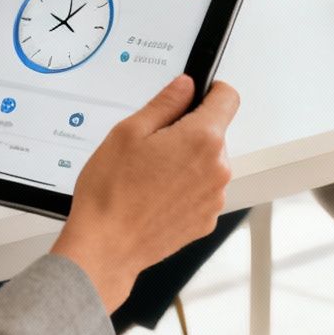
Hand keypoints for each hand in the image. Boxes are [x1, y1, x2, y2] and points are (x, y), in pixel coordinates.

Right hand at [51, 75, 239, 310]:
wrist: (105, 247)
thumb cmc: (111, 194)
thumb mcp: (128, 132)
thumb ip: (164, 103)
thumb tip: (184, 86)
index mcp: (202, 139)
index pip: (228, 98)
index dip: (211, 91)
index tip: (198, 95)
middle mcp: (217, 169)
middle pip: (214, 133)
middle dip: (189, 132)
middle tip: (152, 145)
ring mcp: (214, 198)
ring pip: (207, 164)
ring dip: (187, 163)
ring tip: (149, 176)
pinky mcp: (206, 220)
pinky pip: (201, 192)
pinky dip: (184, 189)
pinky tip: (155, 196)